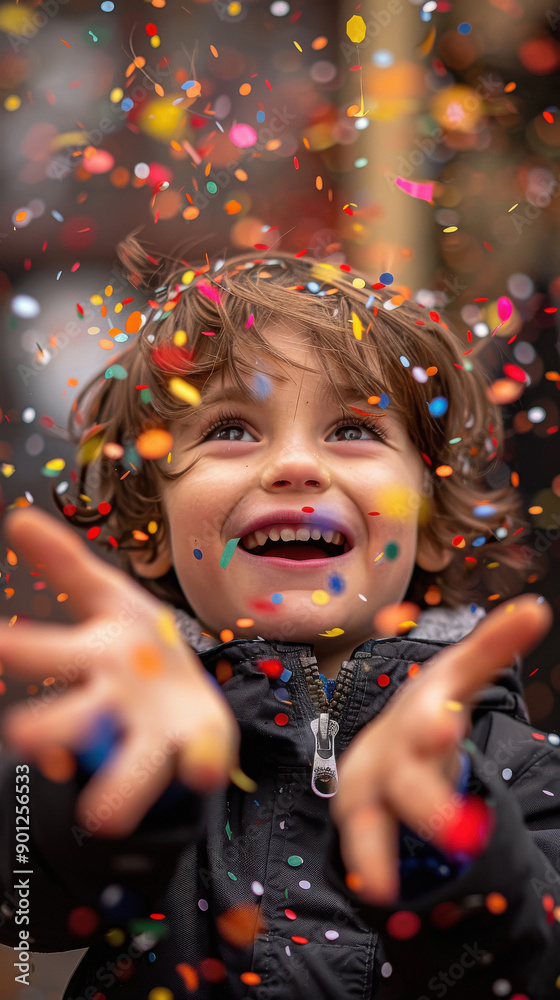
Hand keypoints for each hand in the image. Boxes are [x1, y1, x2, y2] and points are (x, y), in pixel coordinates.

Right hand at [0, 508, 239, 835]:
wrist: (185, 695)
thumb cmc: (136, 644)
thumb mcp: (106, 596)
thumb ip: (64, 563)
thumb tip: (18, 518)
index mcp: (91, 656)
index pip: (47, 653)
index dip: (19, 652)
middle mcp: (113, 703)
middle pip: (76, 718)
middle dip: (50, 727)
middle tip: (22, 735)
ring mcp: (152, 730)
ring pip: (130, 763)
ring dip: (117, 786)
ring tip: (103, 813)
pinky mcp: (194, 747)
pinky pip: (200, 759)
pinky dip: (200, 766)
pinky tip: (201, 771)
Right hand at [330, 594, 551, 904]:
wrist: (387, 735)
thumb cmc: (431, 704)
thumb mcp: (463, 674)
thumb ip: (496, 643)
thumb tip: (537, 607)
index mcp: (423, 708)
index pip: (430, 712)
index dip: (433, 721)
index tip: (444, 725)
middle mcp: (393, 744)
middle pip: (406, 778)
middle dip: (422, 800)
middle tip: (447, 829)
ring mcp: (371, 778)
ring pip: (369, 814)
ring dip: (378, 845)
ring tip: (387, 884)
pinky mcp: (359, 808)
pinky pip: (362, 839)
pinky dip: (369, 863)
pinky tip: (380, 890)